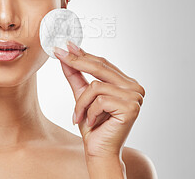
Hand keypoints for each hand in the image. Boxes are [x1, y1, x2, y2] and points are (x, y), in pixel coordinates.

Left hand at [53, 41, 144, 158]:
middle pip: (100, 68)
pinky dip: (89, 111)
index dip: (83, 53)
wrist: (98, 150)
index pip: (102, 63)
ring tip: (79, 116)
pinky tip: (91, 122)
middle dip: (76, 61)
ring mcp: (135, 97)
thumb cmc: (92, 124)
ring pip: (96, 86)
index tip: (66, 44)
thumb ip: (76, 75)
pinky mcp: (131, 107)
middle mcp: (134, 87)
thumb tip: (65, 55)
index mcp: (125, 82)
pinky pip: (99, 100)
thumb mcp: (81, 96)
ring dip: (81, 103)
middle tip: (58, 53)